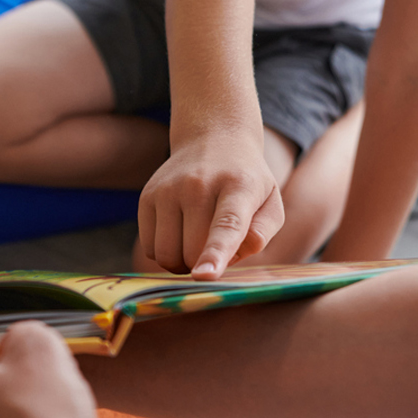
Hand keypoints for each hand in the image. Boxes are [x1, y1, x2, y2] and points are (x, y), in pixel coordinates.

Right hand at [139, 132, 283, 278]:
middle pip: (192, 251)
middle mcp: (198, 185)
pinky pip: (150, 248)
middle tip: (216, 249)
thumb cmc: (245, 182)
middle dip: (204, 264)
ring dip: (182, 263)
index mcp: (238, 187)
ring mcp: (168, 189)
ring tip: (196, 244)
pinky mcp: (147, 196)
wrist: (212, 140)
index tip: (205, 276)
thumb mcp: (270, 201)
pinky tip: (179, 236)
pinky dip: (164, 253)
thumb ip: (262, 233)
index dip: (215, 253)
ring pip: (166, 254)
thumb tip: (234, 256)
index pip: (226, 224)